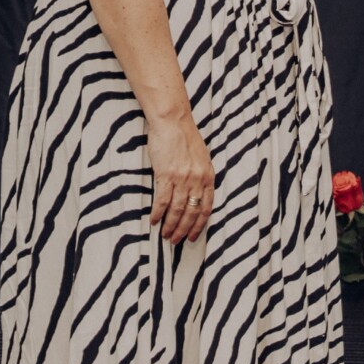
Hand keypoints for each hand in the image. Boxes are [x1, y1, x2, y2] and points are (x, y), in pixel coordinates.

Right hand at [148, 112, 213, 244]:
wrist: (173, 123)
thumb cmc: (185, 139)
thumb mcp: (202, 159)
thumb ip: (201, 176)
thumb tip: (196, 193)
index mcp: (208, 176)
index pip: (206, 207)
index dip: (200, 224)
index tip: (194, 236)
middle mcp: (198, 180)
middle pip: (192, 212)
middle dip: (184, 230)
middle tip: (176, 241)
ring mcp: (182, 178)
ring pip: (177, 210)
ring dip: (171, 225)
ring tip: (166, 235)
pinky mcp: (166, 174)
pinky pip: (162, 200)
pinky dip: (159, 213)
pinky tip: (154, 221)